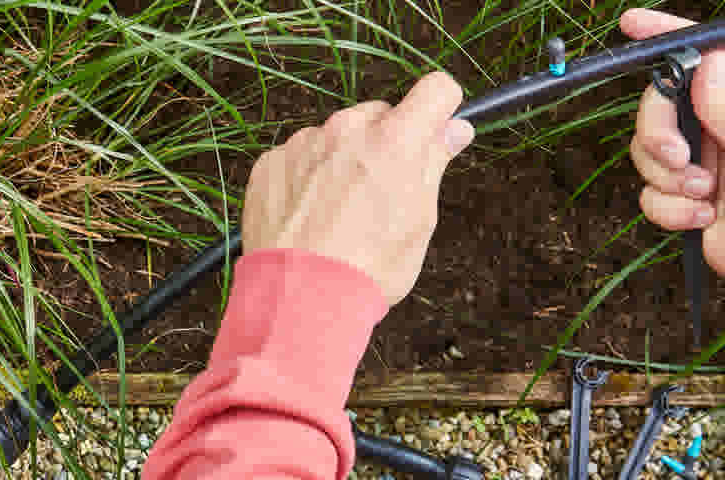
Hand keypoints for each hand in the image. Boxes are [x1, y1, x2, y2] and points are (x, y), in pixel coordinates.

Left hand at [243, 72, 474, 303]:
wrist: (299, 298)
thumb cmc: (370, 266)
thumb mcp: (419, 219)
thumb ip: (433, 162)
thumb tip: (454, 128)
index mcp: (394, 139)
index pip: (435, 89)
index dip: (441, 109)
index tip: (437, 131)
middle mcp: (346, 129)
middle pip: (380, 115)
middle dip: (387, 142)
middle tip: (382, 192)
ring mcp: (303, 143)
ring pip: (336, 136)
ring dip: (343, 158)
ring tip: (339, 212)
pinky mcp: (270, 162)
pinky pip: (299, 156)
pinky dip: (307, 176)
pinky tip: (309, 215)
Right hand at [622, 9, 724, 279]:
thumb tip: (701, 66)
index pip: (705, 53)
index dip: (668, 37)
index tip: (632, 25)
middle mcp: (721, 124)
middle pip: (660, 105)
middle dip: (659, 133)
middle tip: (678, 158)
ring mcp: (701, 160)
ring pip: (648, 150)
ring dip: (668, 178)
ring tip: (705, 195)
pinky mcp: (685, 197)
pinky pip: (650, 193)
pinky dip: (671, 209)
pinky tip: (705, 218)